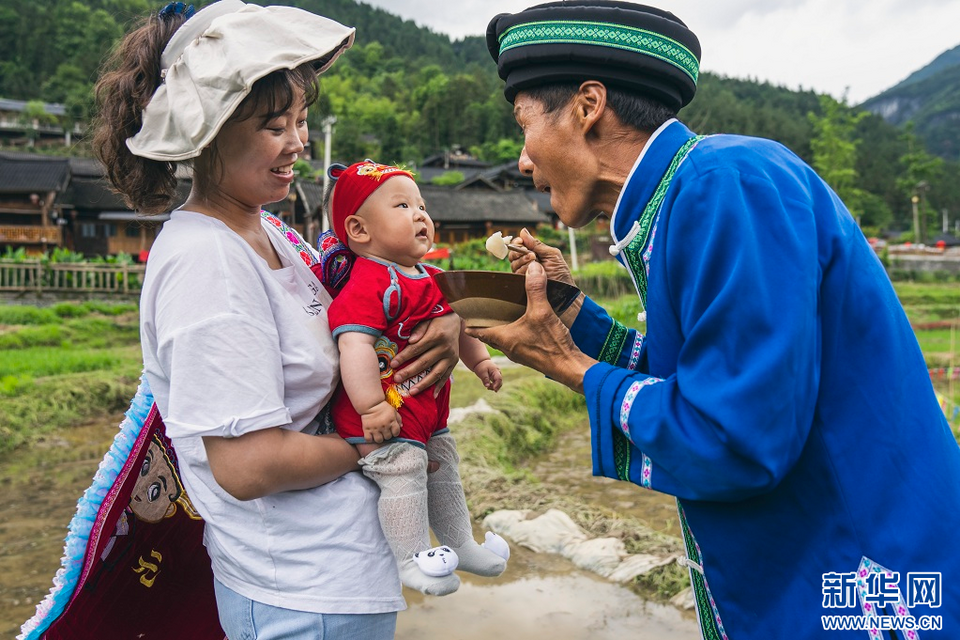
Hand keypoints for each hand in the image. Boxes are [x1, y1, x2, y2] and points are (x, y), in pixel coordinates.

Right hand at [361, 401, 401, 442]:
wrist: (370, 404)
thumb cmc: (383, 407)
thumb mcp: (393, 411)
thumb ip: (399, 418)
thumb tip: (401, 426)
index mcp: (391, 421)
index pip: (396, 433)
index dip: (395, 433)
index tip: (392, 431)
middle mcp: (384, 426)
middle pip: (388, 437)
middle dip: (387, 435)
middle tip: (385, 431)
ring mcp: (375, 428)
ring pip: (379, 440)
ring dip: (379, 438)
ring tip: (378, 434)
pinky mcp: (367, 429)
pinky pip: (369, 439)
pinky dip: (370, 439)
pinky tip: (371, 436)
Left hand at [391, 313, 459, 396]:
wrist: (455, 319)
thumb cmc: (435, 319)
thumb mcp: (427, 319)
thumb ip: (419, 329)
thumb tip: (410, 341)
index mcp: (436, 335)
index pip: (417, 349)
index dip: (404, 357)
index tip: (393, 364)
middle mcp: (445, 348)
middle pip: (424, 363)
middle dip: (409, 372)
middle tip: (397, 379)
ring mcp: (451, 356)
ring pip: (436, 373)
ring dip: (423, 384)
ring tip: (411, 392)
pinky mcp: (454, 362)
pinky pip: (446, 376)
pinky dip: (439, 386)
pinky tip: (432, 395)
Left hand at [467, 261, 595, 393]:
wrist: (569, 366)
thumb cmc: (551, 343)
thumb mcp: (542, 311)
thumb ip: (535, 289)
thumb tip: (532, 267)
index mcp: (503, 338)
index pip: (478, 331)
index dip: (470, 323)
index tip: (463, 317)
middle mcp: (508, 347)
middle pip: (490, 335)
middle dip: (485, 325)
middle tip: (482, 312)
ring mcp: (519, 353)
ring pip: (503, 340)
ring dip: (500, 329)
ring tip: (501, 316)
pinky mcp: (531, 355)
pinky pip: (516, 342)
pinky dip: (514, 333)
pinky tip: (523, 325)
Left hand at [473, 360, 502, 391]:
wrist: (481, 362)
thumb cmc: (481, 366)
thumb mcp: (482, 372)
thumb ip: (485, 379)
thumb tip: (487, 386)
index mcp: (495, 370)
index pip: (499, 378)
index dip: (497, 384)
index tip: (494, 389)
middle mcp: (498, 373)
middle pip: (500, 382)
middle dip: (496, 387)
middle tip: (488, 388)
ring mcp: (497, 375)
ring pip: (498, 383)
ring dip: (494, 387)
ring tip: (487, 388)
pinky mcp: (494, 377)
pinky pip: (496, 383)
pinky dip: (493, 386)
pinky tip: (488, 387)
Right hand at [509, 228, 575, 286]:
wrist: (564, 292)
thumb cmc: (561, 273)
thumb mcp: (551, 254)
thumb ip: (536, 244)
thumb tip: (523, 231)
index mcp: (533, 253)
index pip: (519, 245)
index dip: (517, 242)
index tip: (520, 242)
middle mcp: (526, 263)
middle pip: (513, 254)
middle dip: (520, 252)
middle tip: (532, 255)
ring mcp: (524, 273)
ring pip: (513, 264)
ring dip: (523, 262)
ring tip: (535, 262)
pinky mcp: (522, 284)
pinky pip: (515, 275)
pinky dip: (522, 271)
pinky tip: (531, 271)